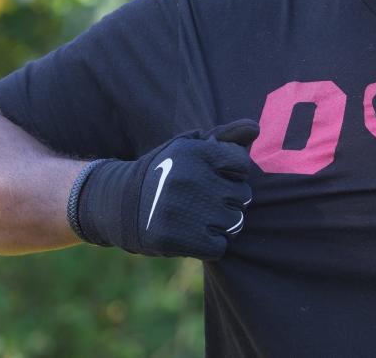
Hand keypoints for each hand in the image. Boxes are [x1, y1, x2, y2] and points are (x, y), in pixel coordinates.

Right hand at [72, 119, 258, 259]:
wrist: (119, 204)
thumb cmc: (165, 172)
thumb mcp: (188, 146)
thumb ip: (225, 136)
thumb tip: (256, 128)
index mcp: (194, 152)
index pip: (242, 166)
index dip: (232, 174)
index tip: (215, 176)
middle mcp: (189, 179)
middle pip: (243, 196)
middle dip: (230, 200)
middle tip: (207, 200)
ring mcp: (181, 210)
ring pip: (234, 222)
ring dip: (222, 223)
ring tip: (201, 216)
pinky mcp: (175, 239)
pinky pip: (219, 246)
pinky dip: (211, 244)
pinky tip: (193, 233)